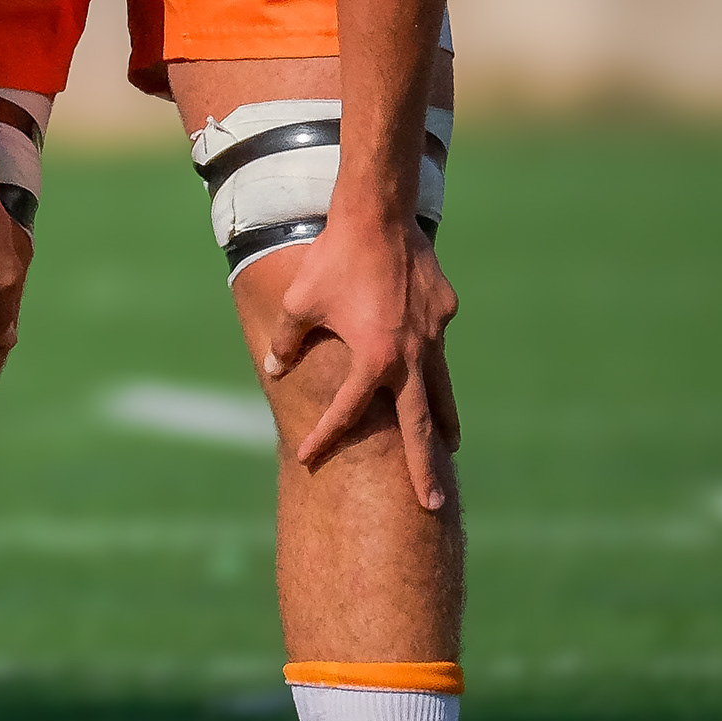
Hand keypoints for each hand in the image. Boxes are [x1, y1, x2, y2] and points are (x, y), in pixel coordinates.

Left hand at [260, 212, 459, 511]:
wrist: (378, 215)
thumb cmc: (332, 260)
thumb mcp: (298, 303)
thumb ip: (286, 342)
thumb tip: (273, 369)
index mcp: (373, 359)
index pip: (346, 410)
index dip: (323, 435)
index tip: (307, 457)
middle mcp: (410, 356)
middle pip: (420, 424)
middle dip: (423, 467)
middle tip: (431, 505)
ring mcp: (433, 335)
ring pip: (441, 390)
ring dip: (443, 423)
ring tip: (447, 452)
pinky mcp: (444, 312)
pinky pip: (435, 346)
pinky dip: (432, 364)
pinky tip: (426, 367)